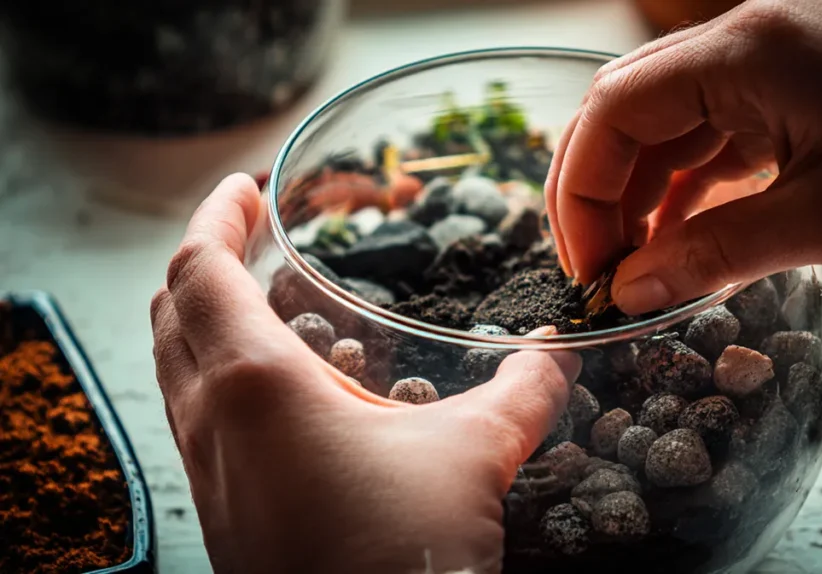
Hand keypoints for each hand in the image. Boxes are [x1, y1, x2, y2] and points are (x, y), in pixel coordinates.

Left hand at [151, 174, 580, 573]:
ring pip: (175, 366)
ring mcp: (206, 472)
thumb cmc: (400, 556)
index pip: (198, 268)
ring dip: (203, 317)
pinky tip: (279, 392)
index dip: (216, 214)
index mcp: (254, 384)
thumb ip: (520, 392)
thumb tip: (554, 357)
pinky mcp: (222, 511)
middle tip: (251, 236)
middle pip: (172, 309)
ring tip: (260, 300)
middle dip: (206, 258)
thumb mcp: (474, 457)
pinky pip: (193, 417)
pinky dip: (215, 374)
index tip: (246, 186)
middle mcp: (211, 421)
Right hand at [547, 0, 821, 314]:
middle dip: (598, 191)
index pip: (616, 108)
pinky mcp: (794, 94)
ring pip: (666, 126)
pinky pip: (713, 138)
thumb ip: (715, 253)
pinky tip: (680, 239)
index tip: (585, 267)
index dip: (582, 191)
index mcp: (746, 53)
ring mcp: (770, 66)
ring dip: (640, 196)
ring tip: (634, 268)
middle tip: (596, 270)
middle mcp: (746, 44)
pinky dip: (686, 190)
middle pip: (628, 109)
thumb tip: (628, 292)